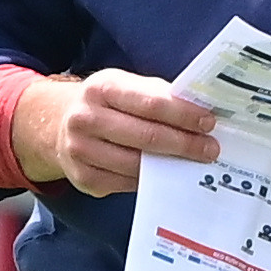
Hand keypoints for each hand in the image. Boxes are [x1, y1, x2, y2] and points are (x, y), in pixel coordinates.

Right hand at [14, 69, 217, 196]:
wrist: (59, 125)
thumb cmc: (106, 104)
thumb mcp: (125, 86)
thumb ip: (157, 96)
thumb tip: (199, 111)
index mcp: (102, 88)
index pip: (151, 103)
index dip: (183, 115)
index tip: (208, 122)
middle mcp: (86, 118)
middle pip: (146, 136)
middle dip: (185, 144)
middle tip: (211, 149)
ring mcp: (80, 151)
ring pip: (138, 164)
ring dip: (172, 166)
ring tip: (195, 163)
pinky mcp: (84, 179)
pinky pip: (127, 183)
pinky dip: (152, 180)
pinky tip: (167, 175)